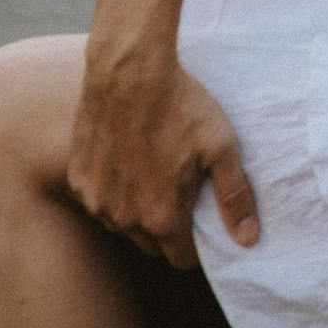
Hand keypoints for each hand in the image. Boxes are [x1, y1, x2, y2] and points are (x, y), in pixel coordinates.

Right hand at [68, 43, 259, 261]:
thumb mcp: (221, 147)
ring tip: (153, 173)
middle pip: (152, 244)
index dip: (197, 246)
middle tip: (180, 193)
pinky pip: (100, 200)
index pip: (182, 259)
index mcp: (162, 218)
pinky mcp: (78, 178)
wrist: (129, 68)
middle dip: (168, 228)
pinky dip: (113, 191)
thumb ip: (235, 198)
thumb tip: (248, 240)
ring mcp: (97, 200)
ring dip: (137, 211)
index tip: (202, 223)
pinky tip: (127, 161)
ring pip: (123, 224)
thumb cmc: (179, 105)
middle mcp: (124, 219)